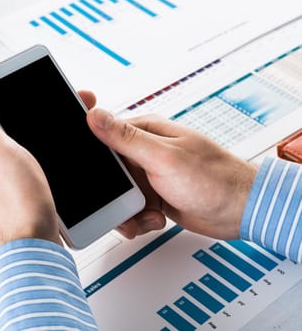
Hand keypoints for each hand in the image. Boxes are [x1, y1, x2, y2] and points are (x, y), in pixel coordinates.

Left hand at [0, 84, 60, 255]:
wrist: (34, 254)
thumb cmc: (15, 208)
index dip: (9, 103)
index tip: (29, 96)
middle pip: (9, 136)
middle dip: (32, 126)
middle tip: (56, 122)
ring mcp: (3, 187)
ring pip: (24, 156)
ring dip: (42, 148)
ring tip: (64, 144)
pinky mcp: (21, 201)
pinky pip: (34, 175)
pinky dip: (46, 169)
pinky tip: (59, 171)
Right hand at [82, 92, 257, 239]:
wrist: (240, 211)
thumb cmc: (213, 179)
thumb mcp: (163, 156)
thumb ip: (125, 138)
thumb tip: (95, 115)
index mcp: (145, 132)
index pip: (103, 137)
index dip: (94, 157)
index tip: (93, 174)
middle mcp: (145, 152)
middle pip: (108, 173)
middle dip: (113, 193)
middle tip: (127, 201)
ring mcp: (149, 175)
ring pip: (118, 195)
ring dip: (127, 211)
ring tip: (147, 213)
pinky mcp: (153, 195)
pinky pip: (131, 209)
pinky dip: (139, 219)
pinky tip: (155, 218)